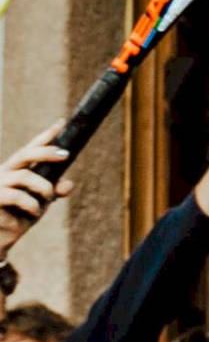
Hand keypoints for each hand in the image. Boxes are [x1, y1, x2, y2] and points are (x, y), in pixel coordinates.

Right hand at [0, 123, 70, 252]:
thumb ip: (52, 193)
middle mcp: (5, 172)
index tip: (62, 122)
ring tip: (47, 201)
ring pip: (25, 175)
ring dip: (43, 188)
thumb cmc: (16, 219)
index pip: (31, 149)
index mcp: (15, 170)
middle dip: (46, 151)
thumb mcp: (39, 204)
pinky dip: (31, 204)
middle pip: (25, 153)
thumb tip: (69, 184)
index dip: (45, 136)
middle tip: (65, 155)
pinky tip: (34, 213)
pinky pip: (16, 195)